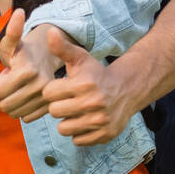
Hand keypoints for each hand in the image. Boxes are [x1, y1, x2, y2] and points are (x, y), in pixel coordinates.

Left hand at [0, 9, 62, 122]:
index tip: (9, 73)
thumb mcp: (12, 42)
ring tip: (21, 88)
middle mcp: (40, 87)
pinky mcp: (49, 109)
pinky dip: (24, 110)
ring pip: (14, 114)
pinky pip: (26, 118)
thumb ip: (12, 31)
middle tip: (14, 82)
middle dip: (4, 95)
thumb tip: (20, 13)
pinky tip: (28, 98)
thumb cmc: (23, 52)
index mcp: (27, 71)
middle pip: (4, 106)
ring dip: (13, 103)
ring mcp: (46, 100)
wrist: (47, 61)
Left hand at [41, 28, 132, 144]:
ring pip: (64, 129)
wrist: (126, 89)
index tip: (61, 88)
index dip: (52, 91)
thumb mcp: (80, 58)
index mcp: (83, 84)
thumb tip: (49, 32)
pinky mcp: (105, 135)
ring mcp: (100, 121)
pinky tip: (85, 121)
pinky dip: (79, 133)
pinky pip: (77, 141)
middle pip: (54, 112)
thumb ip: (62, 48)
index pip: (48, 94)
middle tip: (68, 101)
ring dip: (67, 121)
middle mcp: (93, 103)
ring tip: (76, 111)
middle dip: (58, 106)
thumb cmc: (96, 73)